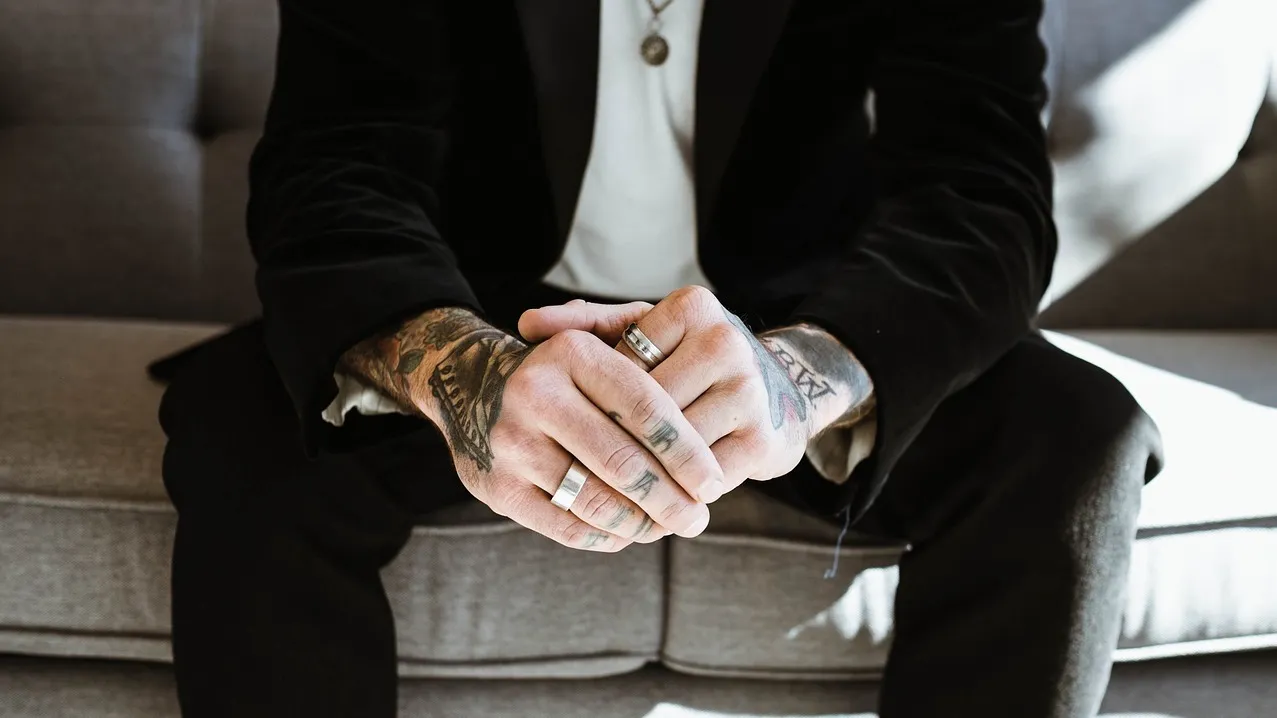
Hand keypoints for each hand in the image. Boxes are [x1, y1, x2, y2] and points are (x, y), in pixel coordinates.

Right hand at [340, 308, 725, 551]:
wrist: (472, 387)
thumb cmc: (565, 376)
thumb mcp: (600, 348)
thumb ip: (653, 380)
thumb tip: (706, 453)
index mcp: (572, 353)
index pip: (645, 408)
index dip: (686, 451)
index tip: (713, 481)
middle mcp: (535, 393)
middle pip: (623, 462)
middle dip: (671, 499)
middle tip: (698, 518)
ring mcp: (511, 443)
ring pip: (597, 501)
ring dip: (642, 523)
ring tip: (668, 527)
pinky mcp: (497, 488)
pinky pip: (567, 526)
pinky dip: (606, 536)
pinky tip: (628, 533)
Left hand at [520, 287, 874, 498]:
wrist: (780, 395)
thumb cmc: (692, 364)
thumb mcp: (648, 334)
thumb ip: (589, 326)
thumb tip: (527, 323)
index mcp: (693, 308)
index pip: (621, 364)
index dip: (591, 400)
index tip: (563, 425)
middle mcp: (725, 342)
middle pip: (642, 409)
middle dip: (607, 442)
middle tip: (564, 468)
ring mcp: (748, 392)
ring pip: (667, 449)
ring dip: (635, 480)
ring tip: (596, 496)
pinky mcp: (762, 440)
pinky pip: (697, 480)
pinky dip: (668, 500)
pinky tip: (643, 512)